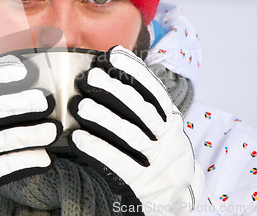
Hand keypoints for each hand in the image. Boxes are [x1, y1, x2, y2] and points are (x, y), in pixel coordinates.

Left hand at [68, 46, 203, 214]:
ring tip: (80, 105)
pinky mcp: (144, 185)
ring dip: (104, 118)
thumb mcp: (159, 132)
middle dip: (115, 90)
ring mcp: (159, 162)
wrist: (178, 202)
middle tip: (90, 77)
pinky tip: (78, 138)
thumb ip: (141, 110)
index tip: (113, 55)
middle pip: (141, 110)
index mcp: (171, 122)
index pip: (154, 92)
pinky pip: (119, 163)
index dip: (134, 71)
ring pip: (131, 135)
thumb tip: (109, 76)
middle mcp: (170, 139)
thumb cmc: (158, 159)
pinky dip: (98, 148)